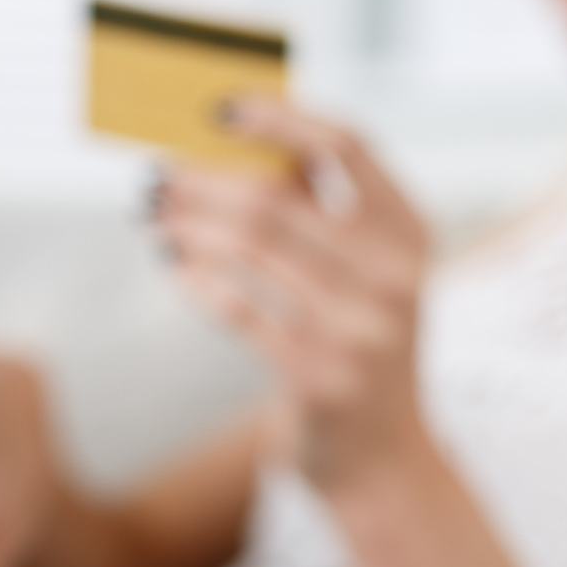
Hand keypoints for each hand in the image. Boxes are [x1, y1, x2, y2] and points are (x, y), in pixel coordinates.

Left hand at [155, 96, 431, 495]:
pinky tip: (174, 263)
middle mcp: (394, 276)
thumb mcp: (365, 275)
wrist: (383, 460)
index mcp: (411, 231)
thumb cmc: (357, 346)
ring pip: (249, 249)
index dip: (280, 116)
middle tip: (157, 173)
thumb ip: (317, 212)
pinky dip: (197, 280)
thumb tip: (229, 143)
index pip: (347, 145)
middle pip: (277, 199)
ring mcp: (359, 330)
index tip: (220, 106)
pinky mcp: (318, 376)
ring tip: (155, 213)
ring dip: (189, 224)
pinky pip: (237, 310)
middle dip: (204, 179)